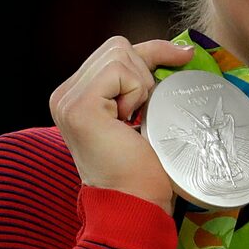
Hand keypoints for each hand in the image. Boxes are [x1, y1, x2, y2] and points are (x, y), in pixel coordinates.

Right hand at [49, 36, 194, 214]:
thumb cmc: (145, 165)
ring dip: (140, 85)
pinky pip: (119, 71)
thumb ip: (142, 79)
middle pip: (118, 46)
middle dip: (145, 71)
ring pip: (119, 54)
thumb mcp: (143, 109)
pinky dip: (135, 92)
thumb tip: (182, 49)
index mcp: (75, 95)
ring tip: (133, 119)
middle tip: (144, 110)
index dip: (153, 51)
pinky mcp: (78, 106)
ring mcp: (66, 100)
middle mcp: (64, 95)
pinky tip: (127, 121)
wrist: (135, 202)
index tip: (184, 55)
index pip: (115, 50)